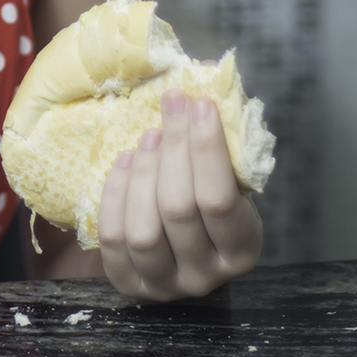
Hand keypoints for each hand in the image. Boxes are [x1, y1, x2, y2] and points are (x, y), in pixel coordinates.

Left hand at [97, 90, 262, 300]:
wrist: (181, 248)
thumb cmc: (208, 200)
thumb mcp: (229, 179)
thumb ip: (221, 138)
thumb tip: (205, 71)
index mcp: (242, 248)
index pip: (219, 199)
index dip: (205, 147)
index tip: (197, 103)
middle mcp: (207, 276)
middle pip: (178, 209)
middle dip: (172, 149)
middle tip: (169, 107)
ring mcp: (166, 285)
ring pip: (144, 229)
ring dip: (142, 174)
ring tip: (147, 139)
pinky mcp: (129, 284)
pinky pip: (114, 238)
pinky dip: (115, 195)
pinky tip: (125, 163)